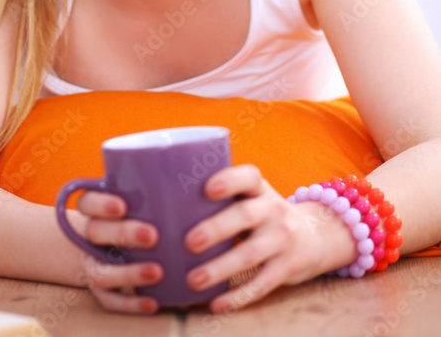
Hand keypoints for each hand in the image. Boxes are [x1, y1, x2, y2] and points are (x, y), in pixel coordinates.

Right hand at [73, 189, 162, 313]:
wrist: (108, 246)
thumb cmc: (138, 213)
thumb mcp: (138, 197)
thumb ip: (156, 188)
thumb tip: (197, 171)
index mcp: (95, 210)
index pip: (87, 202)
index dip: (101, 204)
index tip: (123, 205)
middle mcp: (90, 236)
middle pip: (96, 232)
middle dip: (124, 234)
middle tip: (153, 235)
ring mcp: (93, 264)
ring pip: (100, 271)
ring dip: (128, 273)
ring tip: (158, 272)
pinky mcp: (102, 291)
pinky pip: (110, 301)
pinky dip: (131, 304)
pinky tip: (153, 303)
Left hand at [183, 163, 351, 312]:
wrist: (314, 236)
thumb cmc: (264, 214)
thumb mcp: (253, 197)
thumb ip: (224, 198)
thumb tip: (166, 204)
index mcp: (260, 189)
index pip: (248, 177)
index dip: (229, 180)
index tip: (207, 189)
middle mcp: (273, 210)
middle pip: (245, 216)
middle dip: (216, 228)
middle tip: (189, 241)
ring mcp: (282, 239)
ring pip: (250, 254)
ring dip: (220, 268)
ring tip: (193, 279)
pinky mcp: (287, 268)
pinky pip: (261, 284)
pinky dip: (238, 296)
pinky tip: (216, 304)